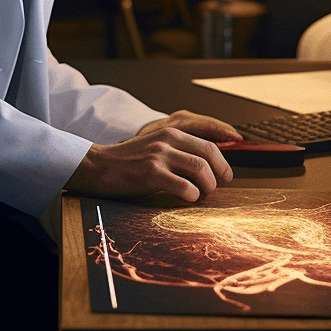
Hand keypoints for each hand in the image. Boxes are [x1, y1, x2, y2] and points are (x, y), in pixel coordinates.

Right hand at [67, 114, 239, 202]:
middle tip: (221, 185)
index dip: (225, 155)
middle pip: (209, 153)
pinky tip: (189, 198)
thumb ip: (178, 151)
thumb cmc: (130, 161)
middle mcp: (168, 139)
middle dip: (221, 171)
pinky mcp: (151, 173)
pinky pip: (182, 185)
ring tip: (203, 194)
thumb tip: (207, 167)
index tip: (231, 169)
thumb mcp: (156, 147)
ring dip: (208, 186)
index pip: (208, 139)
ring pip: (200, 168)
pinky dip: (191, 194)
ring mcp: (160, 155)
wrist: (99, 166)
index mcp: (171, 131)